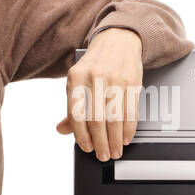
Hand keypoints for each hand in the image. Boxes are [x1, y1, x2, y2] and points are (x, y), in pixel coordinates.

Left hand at [55, 28, 142, 160]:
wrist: (118, 39)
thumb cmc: (95, 64)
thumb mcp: (78, 80)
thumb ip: (72, 106)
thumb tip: (62, 130)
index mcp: (76, 77)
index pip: (77, 113)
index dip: (81, 135)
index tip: (86, 147)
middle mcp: (95, 78)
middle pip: (97, 119)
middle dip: (100, 142)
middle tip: (102, 155)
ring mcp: (115, 79)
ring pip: (114, 118)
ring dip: (115, 140)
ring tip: (114, 151)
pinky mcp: (132, 81)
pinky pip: (130, 111)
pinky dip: (128, 129)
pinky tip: (125, 138)